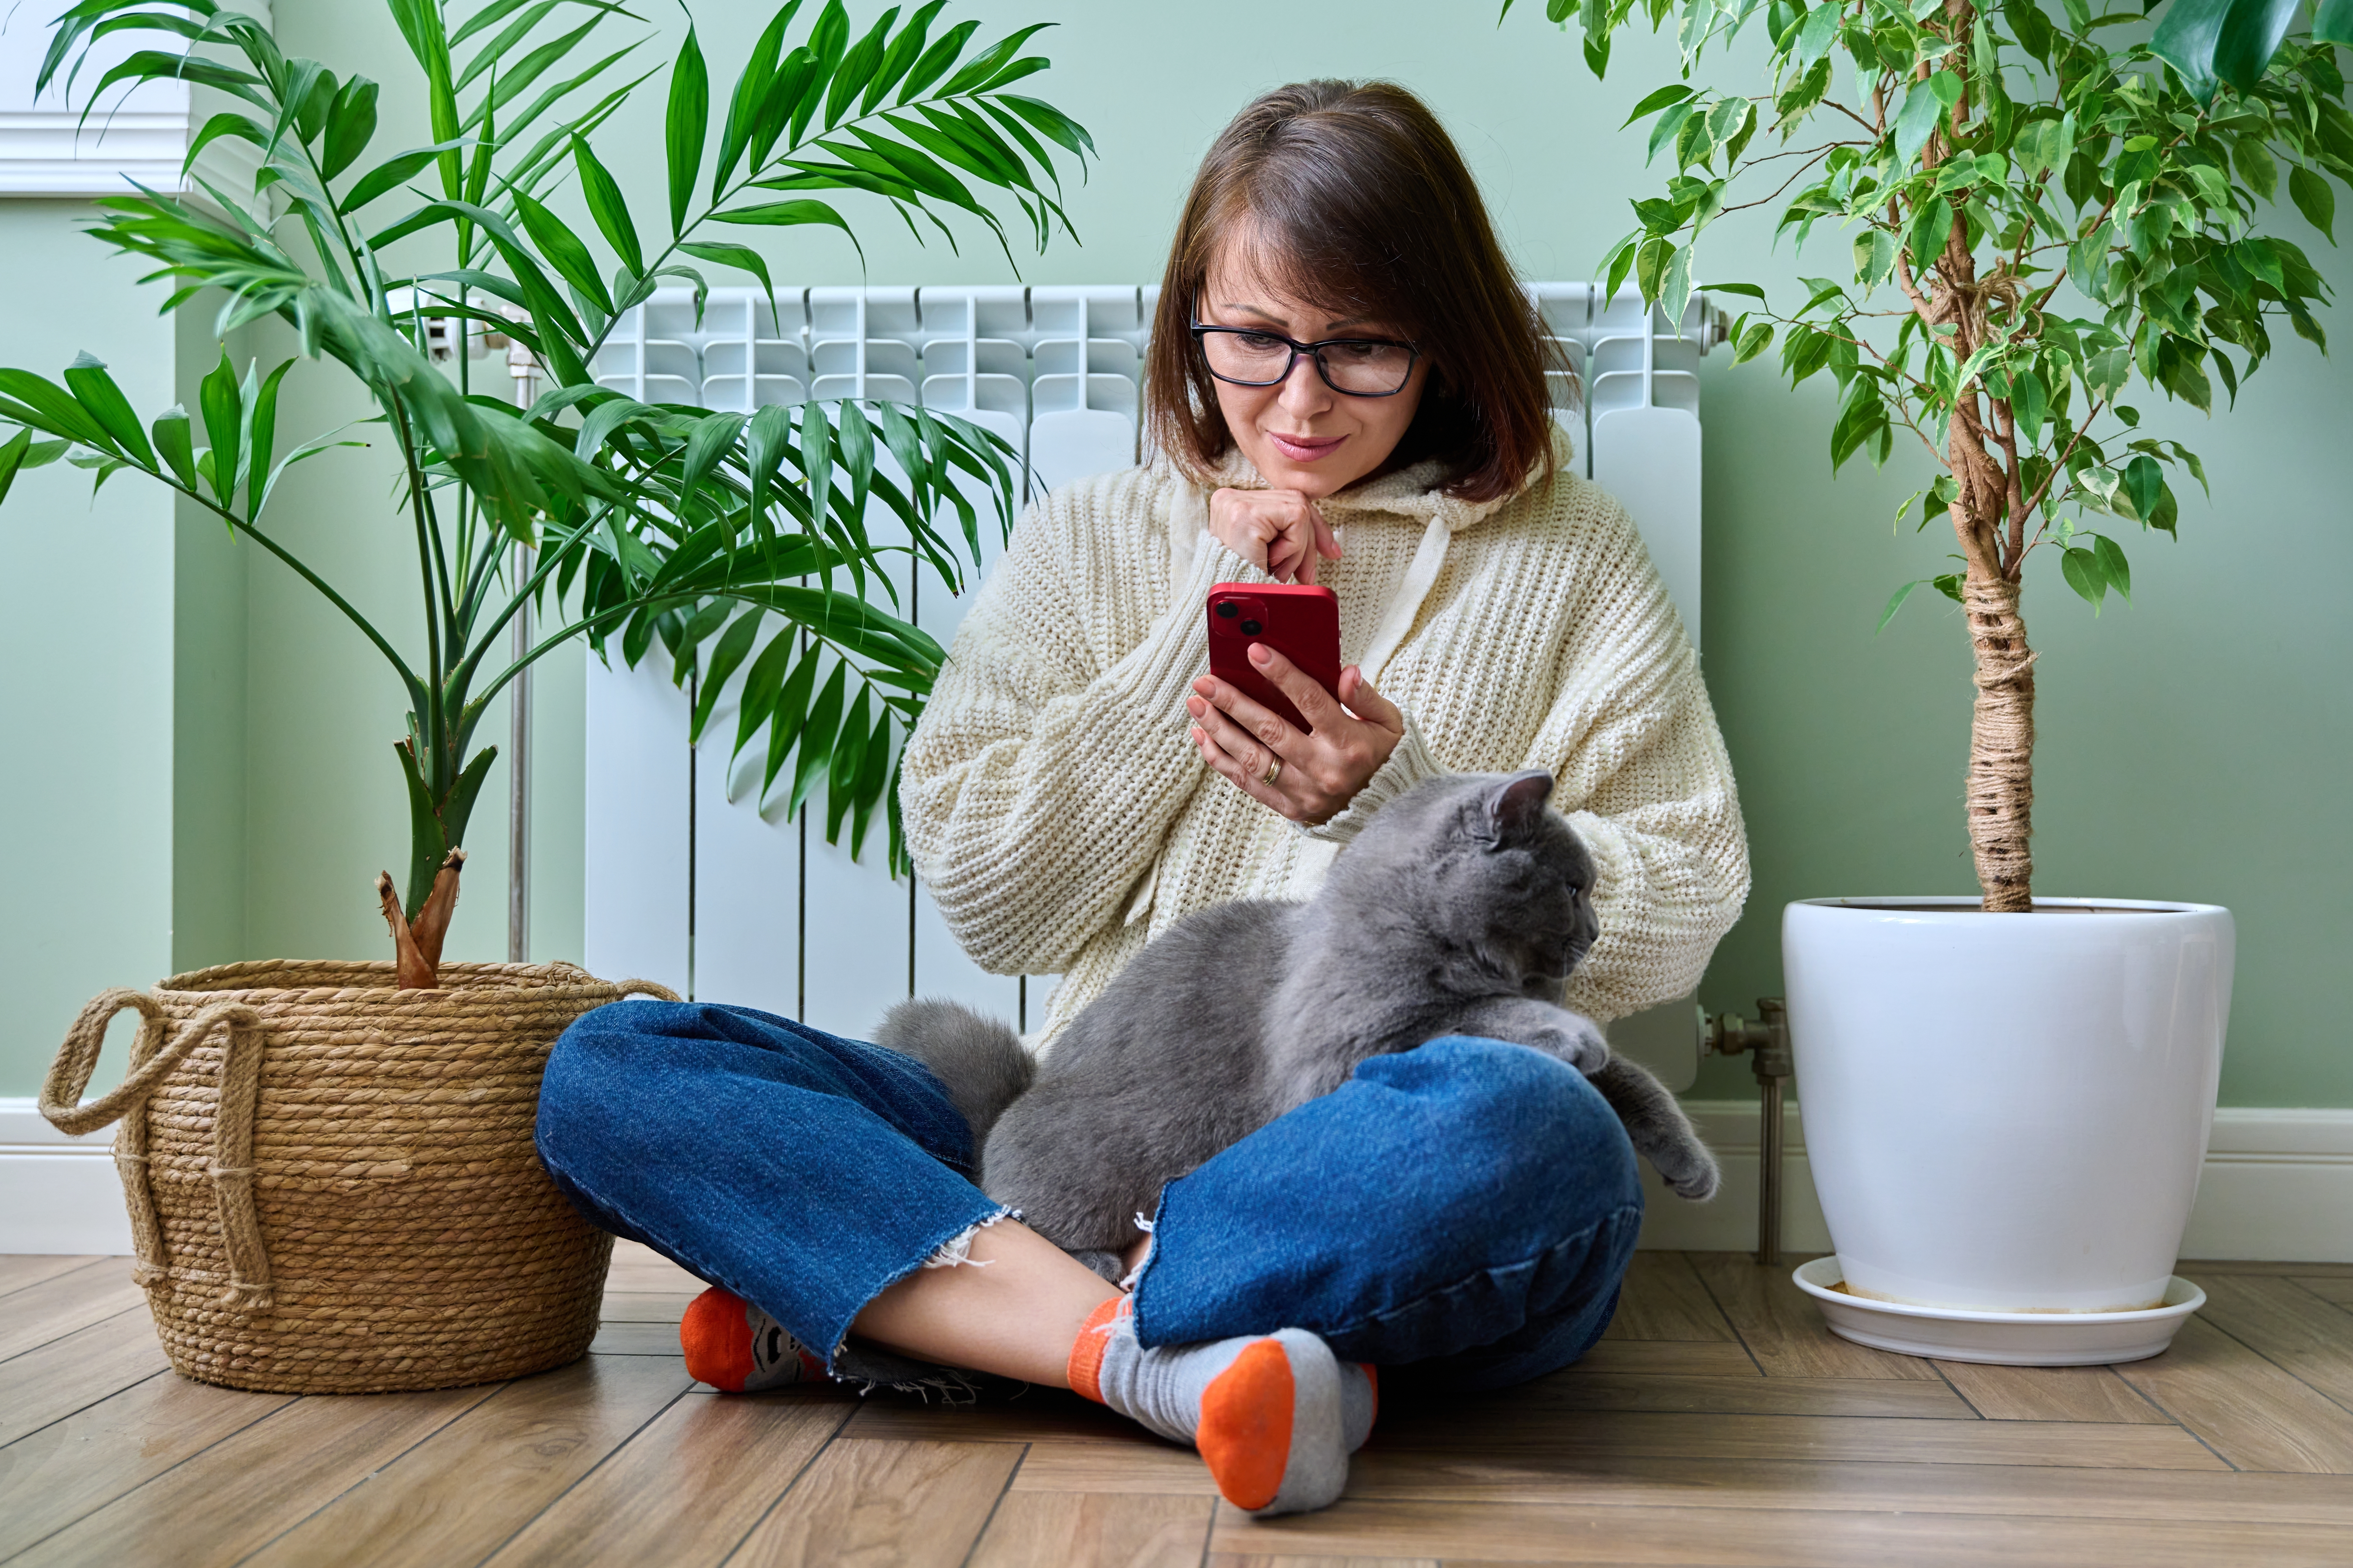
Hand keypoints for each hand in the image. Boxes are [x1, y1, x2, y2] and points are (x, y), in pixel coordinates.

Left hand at [1188, 645, 1403, 824]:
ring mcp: (1303, 792)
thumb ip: (1365, 697)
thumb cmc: (1382, 755)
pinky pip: (1245, 783)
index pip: (1311, 702)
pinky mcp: (1288, 807)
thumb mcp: (1387, 723)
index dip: (1282, 675)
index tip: (1254, 651)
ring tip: (1196, 705)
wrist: (1387, 809)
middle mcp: (1322, 770)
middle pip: (1270, 730)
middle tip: (1205, 681)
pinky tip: (1202, 736)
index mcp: (1348, 744)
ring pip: (1250, 758)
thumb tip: (1346, 671)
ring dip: (1218, 729)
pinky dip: (1220, 759)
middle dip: (1233, 702)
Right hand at [1208, 487, 1341, 584]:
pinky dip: (1292, 546)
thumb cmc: (1242, 585)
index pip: (1287, 502)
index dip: (1314, 527)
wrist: (1223, 607)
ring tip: (1275, 569)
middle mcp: (1232, 497)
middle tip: (1307, 575)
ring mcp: (1238, 503)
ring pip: (1300, 511)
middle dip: (1310, 542)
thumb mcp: (1268, 555)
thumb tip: (1332, 549)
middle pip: (1297, 504)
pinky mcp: (1248, 514)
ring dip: (1297, 548)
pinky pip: (1296, 520)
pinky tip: (1271, 561)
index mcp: (1234, 504)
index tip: (1332, 552)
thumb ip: (1288, 539)